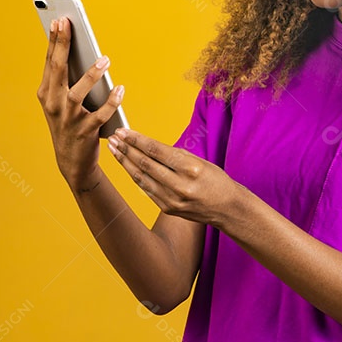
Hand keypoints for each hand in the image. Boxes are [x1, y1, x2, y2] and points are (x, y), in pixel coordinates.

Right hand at [36, 16, 124, 191]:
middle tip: (69, 24)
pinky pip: (100, 114)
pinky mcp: (84, 131)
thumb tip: (78, 50)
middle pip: (58, 70)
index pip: (50, 62)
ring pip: (78, 92)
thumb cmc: (69, 123)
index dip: (54, 41)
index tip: (58, 20)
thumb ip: (66, 79)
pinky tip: (120, 89)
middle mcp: (53, 104)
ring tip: (105, 59)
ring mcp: (68, 118)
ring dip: (92, 74)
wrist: (71, 161)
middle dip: (63, 45)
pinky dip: (111, 102)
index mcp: (46, 93)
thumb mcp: (60, 101)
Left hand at [106, 127, 244, 227]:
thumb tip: (149, 146)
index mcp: (191, 169)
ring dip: (125, 162)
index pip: (156, 151)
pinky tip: (126, 166)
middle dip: (127, 149)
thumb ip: (175, 155)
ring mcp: (172, 200)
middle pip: (145, 164)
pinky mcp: (168, 209)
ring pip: (141, 178)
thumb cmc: (216, 181)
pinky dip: (135, 176)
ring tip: (114, 149)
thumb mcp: (201, 162)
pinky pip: (146, 190)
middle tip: (114, 138)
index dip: (137, 140)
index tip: (124, 131)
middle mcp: (180, 186)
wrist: (228, 209)